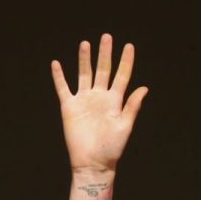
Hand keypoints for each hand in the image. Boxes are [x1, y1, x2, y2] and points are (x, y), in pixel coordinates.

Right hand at [52, 34, 147, 174]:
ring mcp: (84, 100)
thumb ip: (132, 106)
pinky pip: (63, 87)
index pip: (122, 76)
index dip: (126, 61)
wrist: (92, 162)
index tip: (129, 46)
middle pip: (103, 70)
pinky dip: (59, 76)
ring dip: (84, 59)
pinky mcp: (69, 106)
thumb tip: (144, 88)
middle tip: (107, 37)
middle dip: (105, 54)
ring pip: (84, 74)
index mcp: (115, 101)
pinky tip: (57, 63)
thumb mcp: (125, 126)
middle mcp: (100, 97)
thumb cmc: (111, 148)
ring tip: (86, 44)